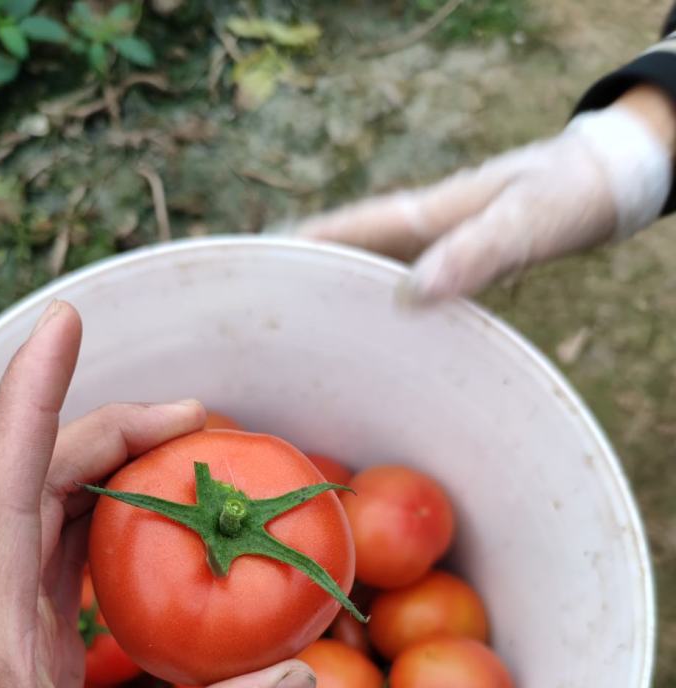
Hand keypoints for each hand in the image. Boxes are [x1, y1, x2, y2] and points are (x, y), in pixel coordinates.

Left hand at [0, 301, 315, 687]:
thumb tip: (296, 675)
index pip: (2, 497)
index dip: (31, 403)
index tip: (60, 323)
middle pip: (26, 493)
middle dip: (98, 431)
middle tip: (196, 418)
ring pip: (37, 524)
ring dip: (98, 474)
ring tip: (181, 451)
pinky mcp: (12, 665)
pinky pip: (50, 570)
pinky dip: (97, 530)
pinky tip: (148, 524)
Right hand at [298, 87, 674, 299]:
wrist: (605, 181)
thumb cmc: (568, 195)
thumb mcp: (525, 223)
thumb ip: (474, 253)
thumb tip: (411, 295)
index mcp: (426, 214)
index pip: (348, 231)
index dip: (301, 249)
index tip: (257, 270)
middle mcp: (423, 226)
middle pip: (350, 251)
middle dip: (307, 274)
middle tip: (265, 310)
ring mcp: (438, 241)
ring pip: (375, 268)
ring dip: (341, 291)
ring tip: (306, 331)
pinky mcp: (457, 257)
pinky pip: (405, 283)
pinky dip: (382, 304)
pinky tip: (379, 330)